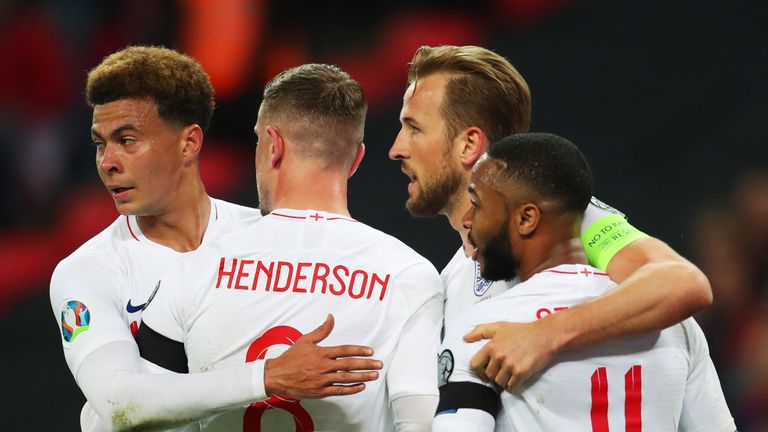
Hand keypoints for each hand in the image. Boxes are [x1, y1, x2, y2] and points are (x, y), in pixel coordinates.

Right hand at [264, 314, 381, 397]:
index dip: (359, 350)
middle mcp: (323, 366)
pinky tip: (360, 386)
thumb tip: (331, 317)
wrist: (277, 376)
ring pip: (346, 378)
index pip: (344, 350)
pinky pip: (339, 391)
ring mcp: (322, 380)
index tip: (370, 351)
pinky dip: (351, 389)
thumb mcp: (305, 340)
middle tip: (379, 364)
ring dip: (362, 377)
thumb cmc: (291, 358)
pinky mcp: (320, 391)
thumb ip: (321, 330)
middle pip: (349, 365)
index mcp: (321, 353)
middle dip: (366, 364)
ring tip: (374, 375)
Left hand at [464, 320, 557, 391]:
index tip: (485, 371)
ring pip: (499, 382)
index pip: (475, 365)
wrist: (544, 336)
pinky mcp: (521, 373)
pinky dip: (513, 386)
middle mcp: (499, 356)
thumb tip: (465, 338)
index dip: (479, 370)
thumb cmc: (522, 331)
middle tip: (502, 370)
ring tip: (510, 373)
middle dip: (494, 374)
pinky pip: (511, 387)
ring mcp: (510, 365)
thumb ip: (480, 331)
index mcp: (491, 346)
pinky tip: (517, 379)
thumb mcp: (499, 326)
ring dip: (504, 381)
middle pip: (488, 375)